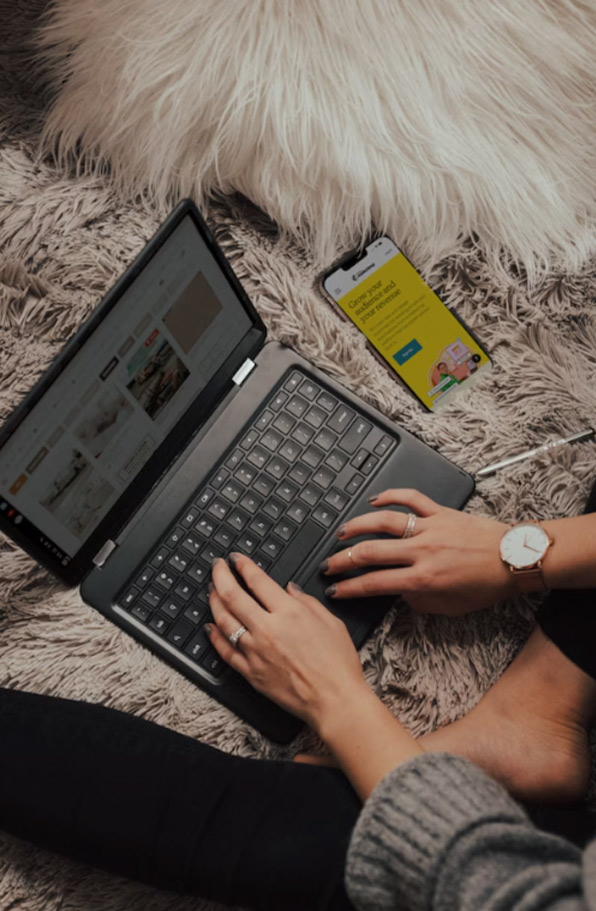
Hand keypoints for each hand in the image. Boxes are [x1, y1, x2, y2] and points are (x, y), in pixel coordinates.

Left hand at [206, 554, 367, 731]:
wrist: (334, 700)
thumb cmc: (338, 665)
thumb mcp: (331, 622)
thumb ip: (307, 601)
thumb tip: (289, 589)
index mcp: (289, 612)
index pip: (257, 580)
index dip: (243, 565)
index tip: (236, 559)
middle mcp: (268, 629)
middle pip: (232, 595)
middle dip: (220, 575)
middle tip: (216, 566)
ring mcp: (255, 651)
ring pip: (224, 620)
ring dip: (214, 601)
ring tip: (212, 591)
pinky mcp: (250, 672)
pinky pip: (224, 651)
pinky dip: (214, 637)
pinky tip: (210, 627)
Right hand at [322, 488, 512, 614]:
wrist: (513, 559)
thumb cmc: (485, 585)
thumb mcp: (449, 608)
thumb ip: (418, 602)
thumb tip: (398, 593)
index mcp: (423, 579)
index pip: (375, 583)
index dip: (350, 588)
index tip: (335, 590)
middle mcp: (421, 551)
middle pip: (370, 552)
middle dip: (342, 560)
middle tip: (329, 564)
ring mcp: (429, 528)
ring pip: (383, 522)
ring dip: (357, 527)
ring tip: (341, 533)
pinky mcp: (440, 511)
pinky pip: (410, 498)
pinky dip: (390, 496)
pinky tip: (374, 500)